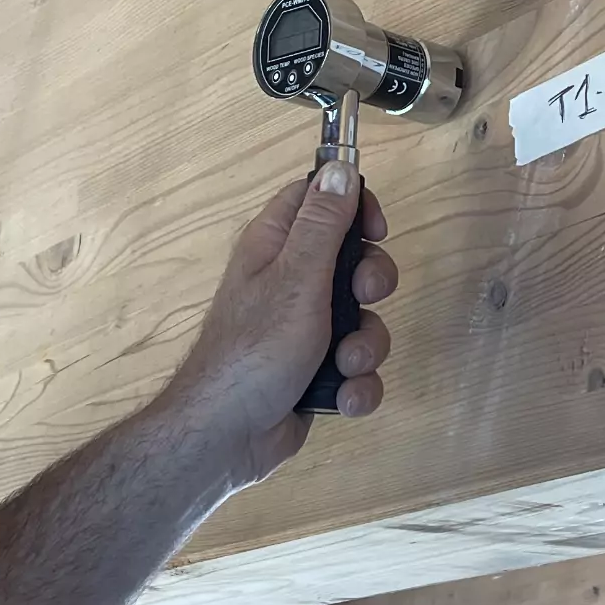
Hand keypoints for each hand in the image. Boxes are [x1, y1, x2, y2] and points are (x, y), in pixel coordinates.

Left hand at [153, 163, 396, 487]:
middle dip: (371, 288)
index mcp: (277, 247)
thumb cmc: (255, 349)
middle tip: (361, 300)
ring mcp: (305, 330)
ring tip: (344, 365)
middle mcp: (291, 282)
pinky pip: (358, 368)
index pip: (319, 200)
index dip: (354, 206)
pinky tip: (343, 399)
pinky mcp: (317, 373)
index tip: (377, 229)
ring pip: (363, 321)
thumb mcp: (296, 278)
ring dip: (366, 347)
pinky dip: (357, 385)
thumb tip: (340, 167)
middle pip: (355, 262)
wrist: (227, 436)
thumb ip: (323, 224)